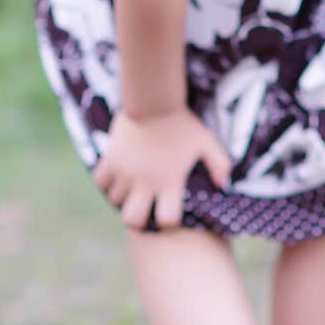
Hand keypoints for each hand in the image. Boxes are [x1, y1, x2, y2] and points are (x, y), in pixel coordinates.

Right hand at [92, 106, 232, 230]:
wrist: (153, 101)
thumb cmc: (182, 123)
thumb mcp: (206, 142)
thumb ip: (220, 164)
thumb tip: (223, 184)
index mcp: (169, 182)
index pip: (166, 220)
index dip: (169, 223)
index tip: (169, 215)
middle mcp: (144, 182)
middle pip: (132, 220)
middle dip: (138, 219)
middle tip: (143, 209)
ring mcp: (125, 172)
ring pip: (115, 201)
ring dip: (123, 198)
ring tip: (132, 188)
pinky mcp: (110, 160)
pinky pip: (101, 182)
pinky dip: (106, 182)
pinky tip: (117, 175)